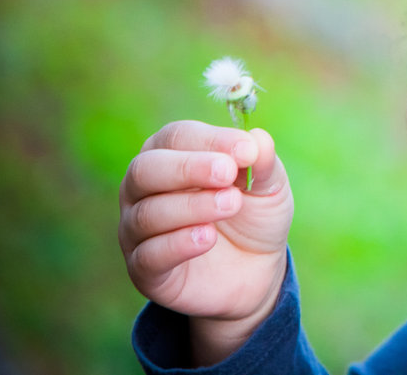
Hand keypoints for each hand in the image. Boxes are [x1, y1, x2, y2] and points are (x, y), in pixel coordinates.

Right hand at [118, 120, 293, 362]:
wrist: (256, 270)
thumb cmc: (253, 214)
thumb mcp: (269, 186)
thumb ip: (263, 163)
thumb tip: (258, 139)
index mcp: (171, 155)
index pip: (177, 137)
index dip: (211, 140)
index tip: (246, 150)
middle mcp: (143, 189)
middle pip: (145, 170)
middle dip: (188, 169)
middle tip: (227, 173)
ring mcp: (138, 230)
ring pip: (147, 213)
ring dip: (192, 206)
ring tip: (231, 204)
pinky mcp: (145, 270)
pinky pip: (148, 255)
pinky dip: (178, 244)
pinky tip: (208, 238)